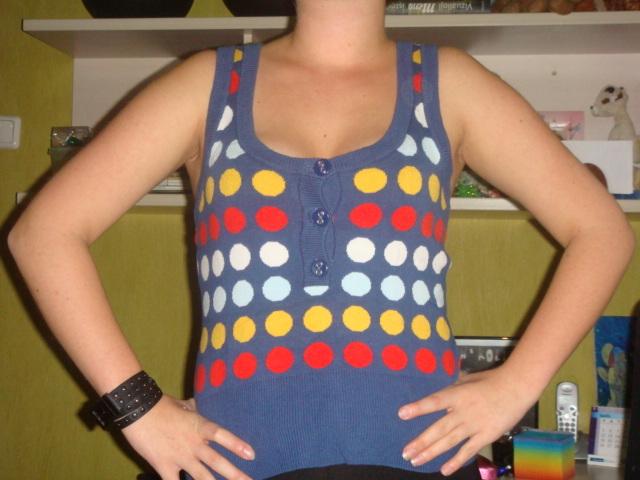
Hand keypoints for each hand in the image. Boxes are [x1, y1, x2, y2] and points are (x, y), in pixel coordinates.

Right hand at [121, 394, 255, 479]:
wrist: (136, 409)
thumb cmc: (159, 404)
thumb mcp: (181, 404)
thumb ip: (191, 409)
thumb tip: (195, 405)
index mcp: (199, 426)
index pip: (223, 436)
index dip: (237, 445)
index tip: (251, 455)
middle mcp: (193, 443)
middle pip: (217, 462)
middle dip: (235, 475)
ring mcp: (180, 457)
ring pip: (202, 477)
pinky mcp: (164, 466)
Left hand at [397, 365, 538, 475]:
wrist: (516, 387)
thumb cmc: (490, 380)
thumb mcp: (467, 380)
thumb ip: (452, 390)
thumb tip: (439, 397)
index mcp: (457, 394)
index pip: (434, 401)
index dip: (418, 408)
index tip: (402, 414)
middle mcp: (463, 411)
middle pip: (438, 429)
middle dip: (420, 442)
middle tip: (405, 453)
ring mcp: (474, 425)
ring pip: (449, 442)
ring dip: (431, 452)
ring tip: (416, 460)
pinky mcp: (486, 436)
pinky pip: (468, 450)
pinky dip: (456, 461)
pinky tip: (444, 470)